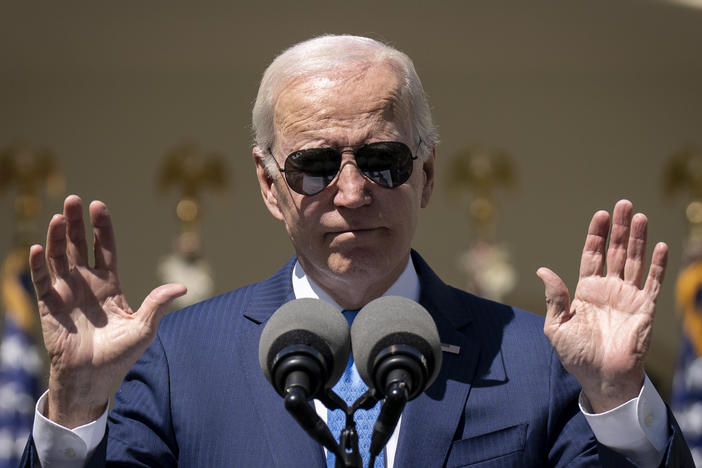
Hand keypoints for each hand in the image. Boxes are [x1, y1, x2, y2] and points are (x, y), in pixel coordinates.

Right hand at [29, 195, 185, 427]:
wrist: (92, 378)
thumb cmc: (120, 355)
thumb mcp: (144, 328)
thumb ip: (157, 304)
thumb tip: (182, 287)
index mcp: (109, 284)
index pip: (104, 248)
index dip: (101, 227)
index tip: (98, 206)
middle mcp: (86, 283)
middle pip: (79, 246)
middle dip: (76, 223)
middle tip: (72, 199)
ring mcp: (66, 293)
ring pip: (59, 258)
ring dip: (56, 237)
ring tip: (57, 217)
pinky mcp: (50, 307)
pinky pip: (42, 282)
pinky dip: (38, 265)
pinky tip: (37, 248)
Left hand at [537, 199, 666, 412]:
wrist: (602, 378)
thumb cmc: (577, 355)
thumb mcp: (557, 326)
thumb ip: (554, 297)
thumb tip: (543, 270)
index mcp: (586, 290)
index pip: (592, 255)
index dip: (596, 234)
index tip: (600, 214)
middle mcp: (608, 289)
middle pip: (614, 251)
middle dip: (618, 228)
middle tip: (623, 204)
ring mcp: (628, 297)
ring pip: (634, 260)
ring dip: (637, 239)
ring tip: (639, 216)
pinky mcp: (645, 308)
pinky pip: (652, 282)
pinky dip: (657, 265)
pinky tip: (658, 246)